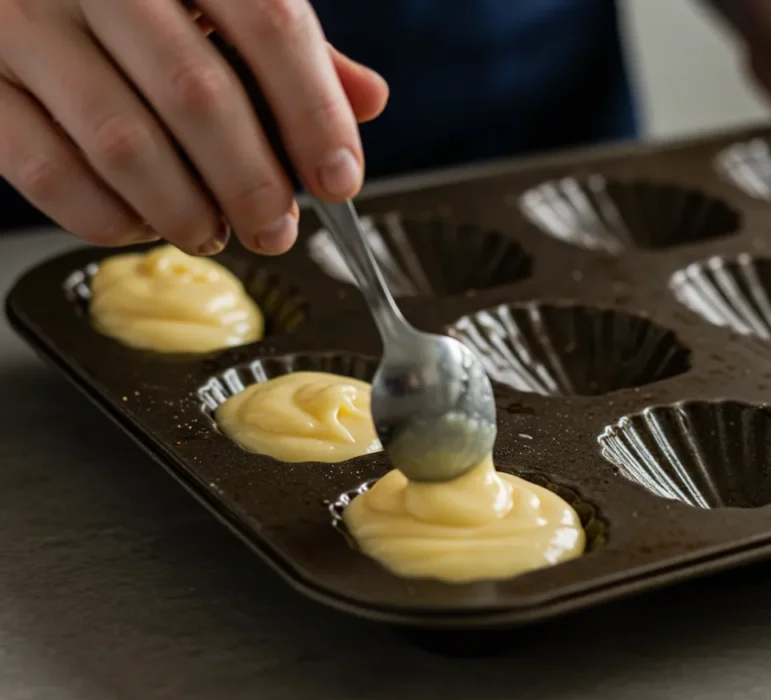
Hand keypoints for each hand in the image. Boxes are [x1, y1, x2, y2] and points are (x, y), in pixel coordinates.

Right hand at [0, 0, 387, 254]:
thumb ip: (282, 43)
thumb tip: (366, 100)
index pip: (270, 26)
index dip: (315, 115)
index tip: (340, 182)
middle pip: (199, 96)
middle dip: (253, 184)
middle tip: (276, 229)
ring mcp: (23, 24)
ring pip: (123, 143)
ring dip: (184, 211)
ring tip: (212, 233)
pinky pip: (46, 171)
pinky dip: (106, 218)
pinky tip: (141, 224)